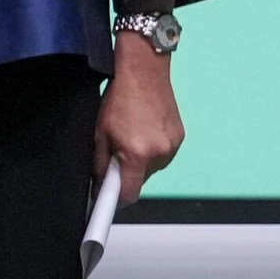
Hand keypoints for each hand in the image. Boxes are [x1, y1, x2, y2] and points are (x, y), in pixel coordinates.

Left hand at [99, 34, 182, 203]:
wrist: (144, 73)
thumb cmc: (119, 99)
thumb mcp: (100, 133)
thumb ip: (101, 163)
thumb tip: (101, 183)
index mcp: (137, 154)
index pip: (129, 193)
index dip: (117, 201)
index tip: (109, 205)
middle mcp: (160, 153)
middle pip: (140, 180)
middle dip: (127, 173)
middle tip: (116, 152)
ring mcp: (173, 146)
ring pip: (152, 168)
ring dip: (140, 160)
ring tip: (130, 135)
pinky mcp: (180, 137)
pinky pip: (163, 154)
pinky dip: (152, 149)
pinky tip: (143, 130)